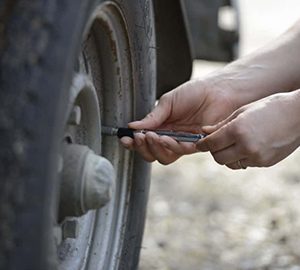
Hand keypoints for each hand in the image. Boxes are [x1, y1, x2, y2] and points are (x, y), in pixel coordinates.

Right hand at [120, 79, 239, 163]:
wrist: (217, 91)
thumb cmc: (195, 92)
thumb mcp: (168, 101)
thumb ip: (152, 116)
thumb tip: (132, 126)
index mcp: (161, 126)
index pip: (144, 140)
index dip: (133, 142)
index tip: (125, 139)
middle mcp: (170, 137)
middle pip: (151, 153)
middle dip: (142, 147)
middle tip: (139, 137)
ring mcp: (182, 142)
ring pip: (164, 157)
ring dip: (154, 148)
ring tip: (151, 136)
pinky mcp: (195, 145)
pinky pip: (180, 152)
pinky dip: (170, 146)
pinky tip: (165, 138)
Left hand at [197, 92, 299, 168]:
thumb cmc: (270, 107)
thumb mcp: (243, 111)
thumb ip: (221, 124)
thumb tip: (204, 132)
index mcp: (238, 130)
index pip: (211, 144)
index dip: (202, 144)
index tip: (199, 144)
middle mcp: (246, 146)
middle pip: (218, 158)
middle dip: (214, 151)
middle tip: (216, 143)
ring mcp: (257, 157)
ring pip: (231, 164)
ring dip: (227, 156)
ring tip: (233, 144)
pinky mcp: (265, 163)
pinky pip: (245, 164)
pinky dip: (241, 157)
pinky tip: (248, 146)